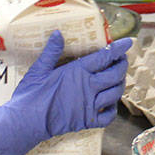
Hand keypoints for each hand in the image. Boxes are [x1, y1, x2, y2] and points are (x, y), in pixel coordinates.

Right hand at [0, 31, 131, 154]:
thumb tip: (58, 33)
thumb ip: (51, 51)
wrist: (27, 121)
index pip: (105, 57)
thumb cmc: (31, 94)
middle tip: (122, 60)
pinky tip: (109, 104)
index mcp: (78, 72)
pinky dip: (113, 109)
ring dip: (121, 84)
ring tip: (119, 79)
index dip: (118, 49)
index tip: (128, 43)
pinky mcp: (87, 121)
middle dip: (123, 65)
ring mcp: (90, 105)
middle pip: (115, 74)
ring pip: (116, 93)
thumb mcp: (38, 69)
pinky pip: (108, 116)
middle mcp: (88, 87)